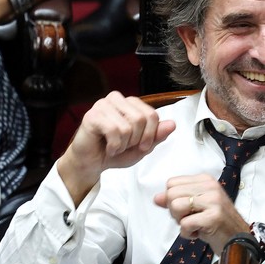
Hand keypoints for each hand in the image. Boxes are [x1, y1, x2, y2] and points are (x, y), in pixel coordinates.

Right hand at [57, 91, 175, 204]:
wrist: (91, 164)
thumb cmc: (114, 152)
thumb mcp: (142, 147)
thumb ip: (157, 136)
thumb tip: (172, 124)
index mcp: (130, 103)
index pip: (152, 114)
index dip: (150, 135)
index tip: (141, 146)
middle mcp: (117, 99)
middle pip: (142, 119)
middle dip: (136, 140)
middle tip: (124, 146)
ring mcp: (103, 105)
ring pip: (128, 125)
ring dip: (123, 144)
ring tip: (114, 147)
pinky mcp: (92, 115)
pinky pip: (114, 130)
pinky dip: (114, 146)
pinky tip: (108, 148)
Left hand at [154, 174, 249, 254]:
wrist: (237, 239)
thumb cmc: (214, 223)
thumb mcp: (194, 207)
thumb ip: (175, 199)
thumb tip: (156, 198)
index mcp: (205, 180)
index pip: (171, 183)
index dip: (172, 199)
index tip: (187, 209)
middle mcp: (210, 186)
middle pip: (171, 194)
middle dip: (175, 212)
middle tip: (191, 219)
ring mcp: (214, 201)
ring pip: (176, 206)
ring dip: (181, 222)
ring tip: (195, 225)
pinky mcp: (214, 217)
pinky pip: (185, 224)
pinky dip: (187, 233)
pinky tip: (200, 233)